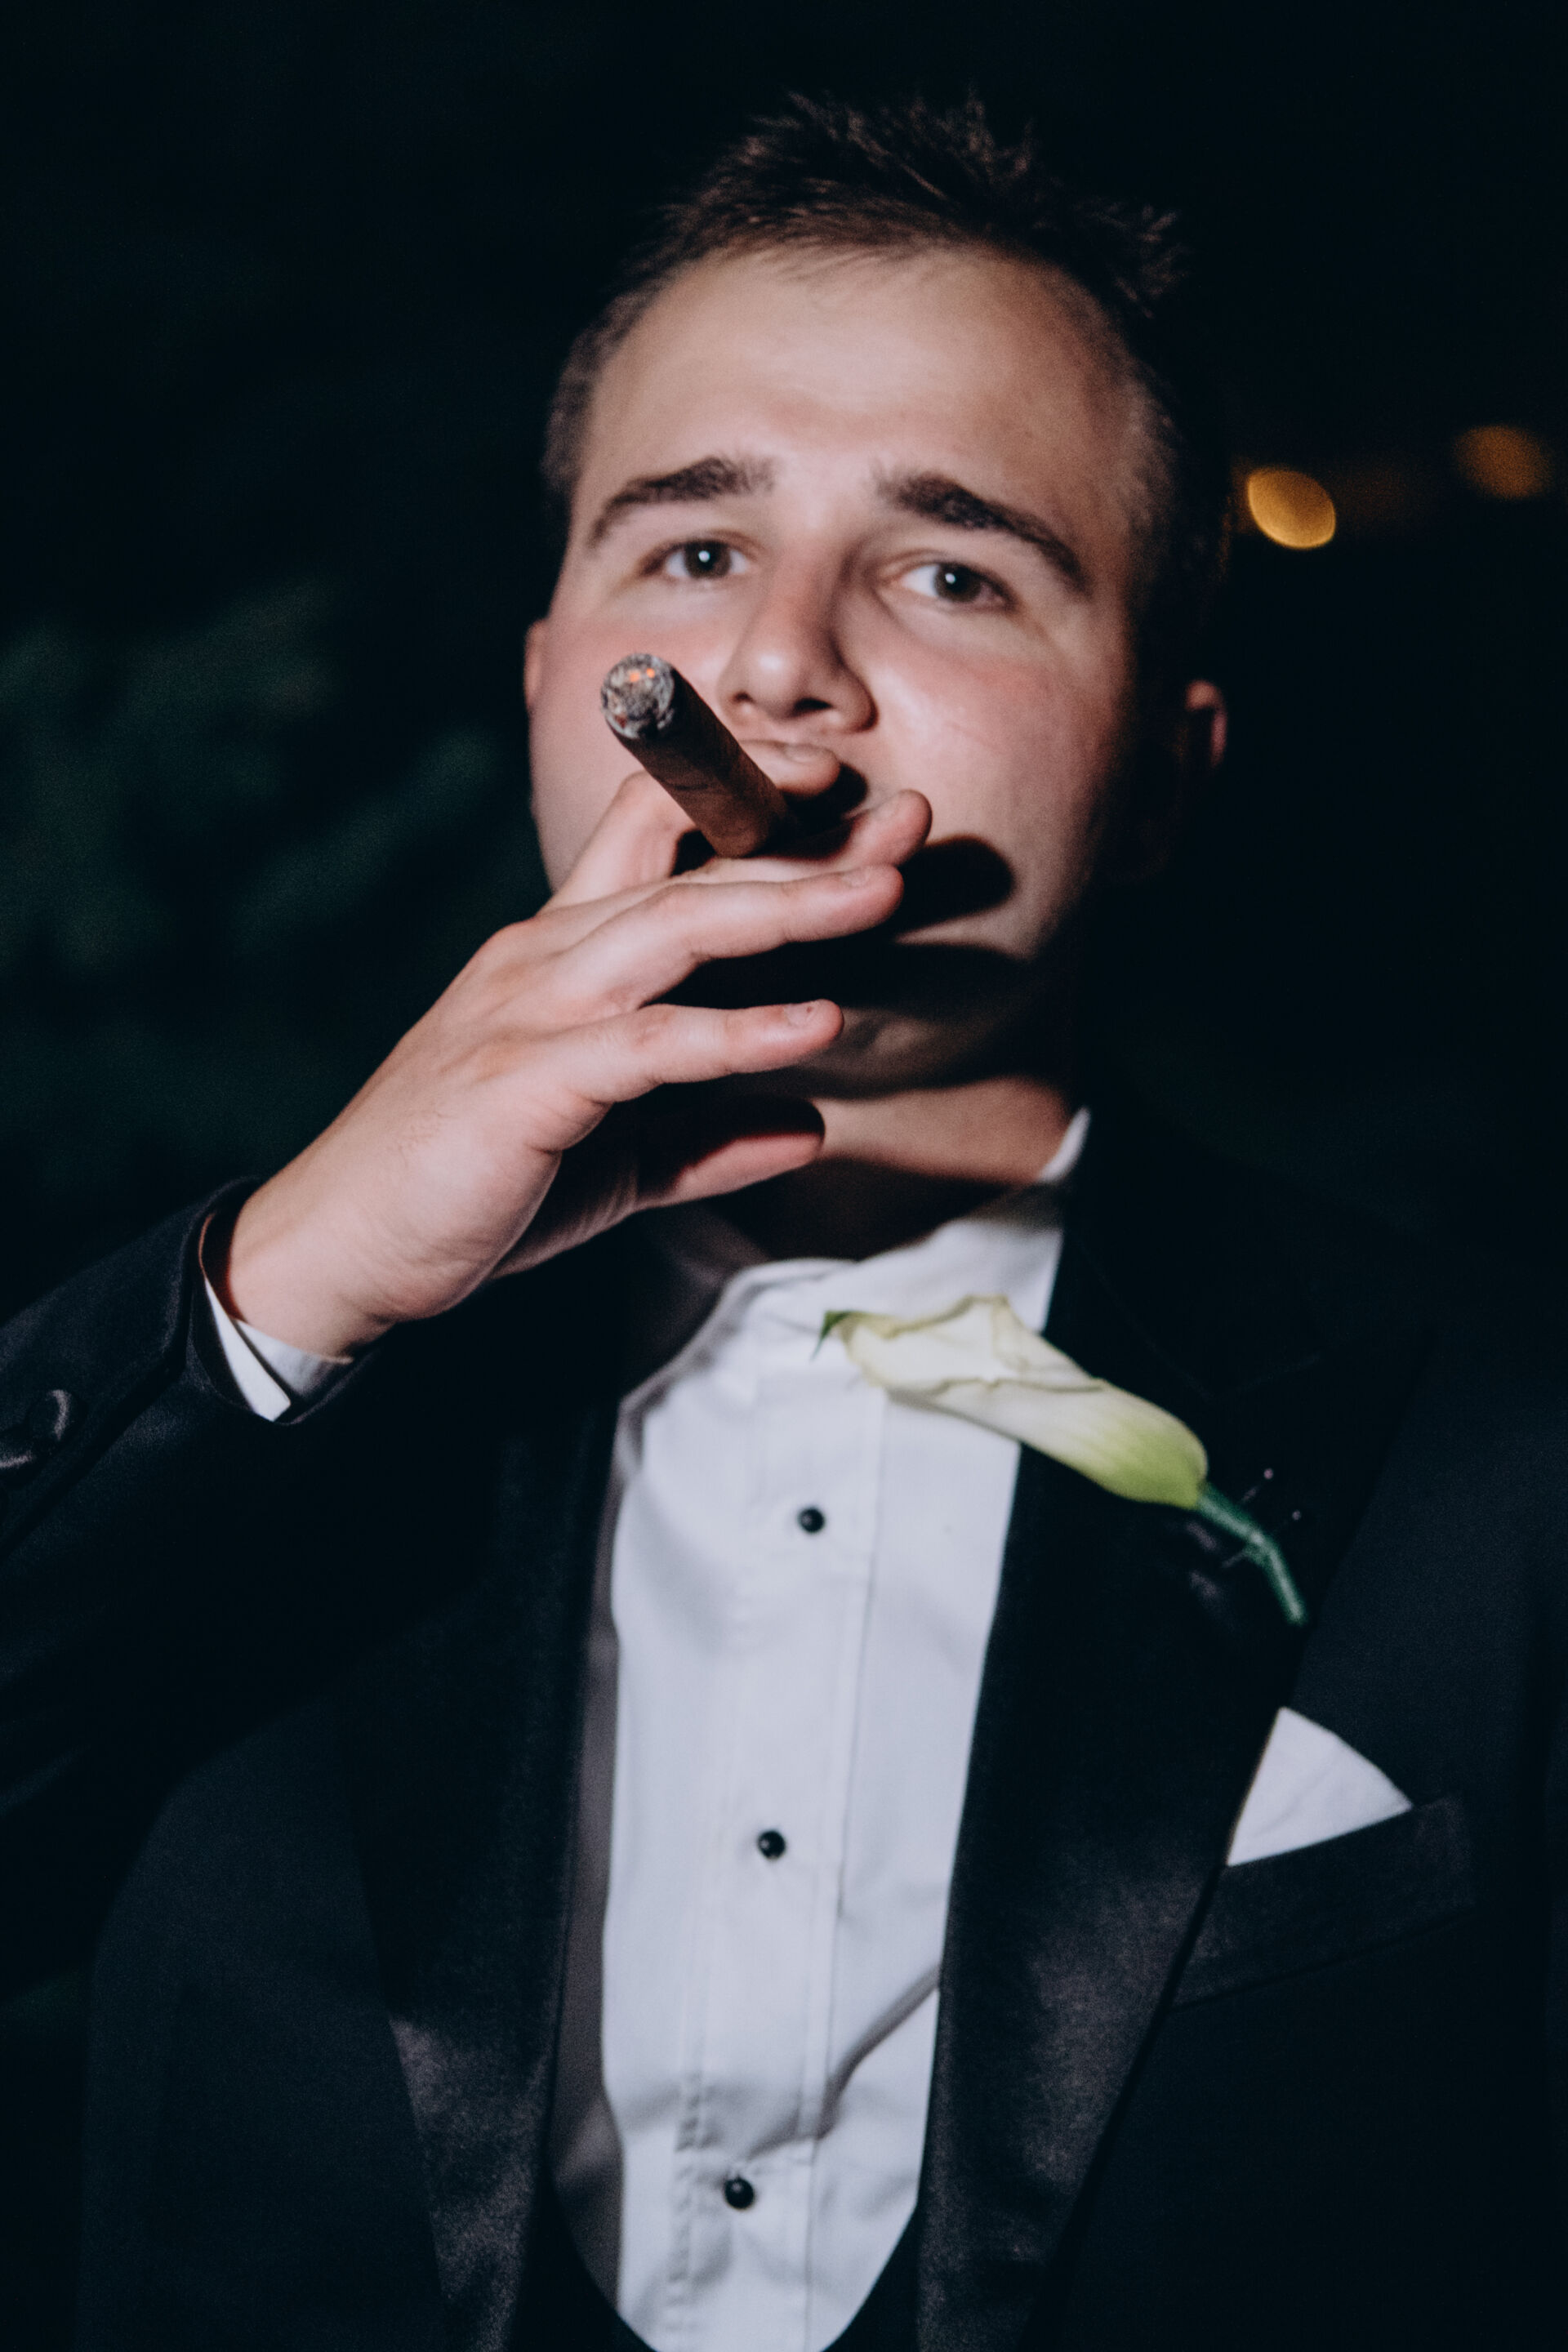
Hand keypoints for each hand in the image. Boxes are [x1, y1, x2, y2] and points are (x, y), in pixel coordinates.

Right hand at [216, 774, 930, 1356]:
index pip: (658, 836)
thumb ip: (709, 1139)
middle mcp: (546, 957)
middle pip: (690, 867)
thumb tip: (809, 1130)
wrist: (340, 1247)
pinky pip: (649, 1043)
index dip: (748, 800)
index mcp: (561, 956)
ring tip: (885, 892)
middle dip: (806, 840)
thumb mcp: (614, 1161)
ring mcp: (531, 1010)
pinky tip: (813, 1026)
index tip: (846, 794)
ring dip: (789, 906)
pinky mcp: (525, 1080)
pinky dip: (736, 1033)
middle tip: (911, 821)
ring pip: (676, 928)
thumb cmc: (469, 1190)